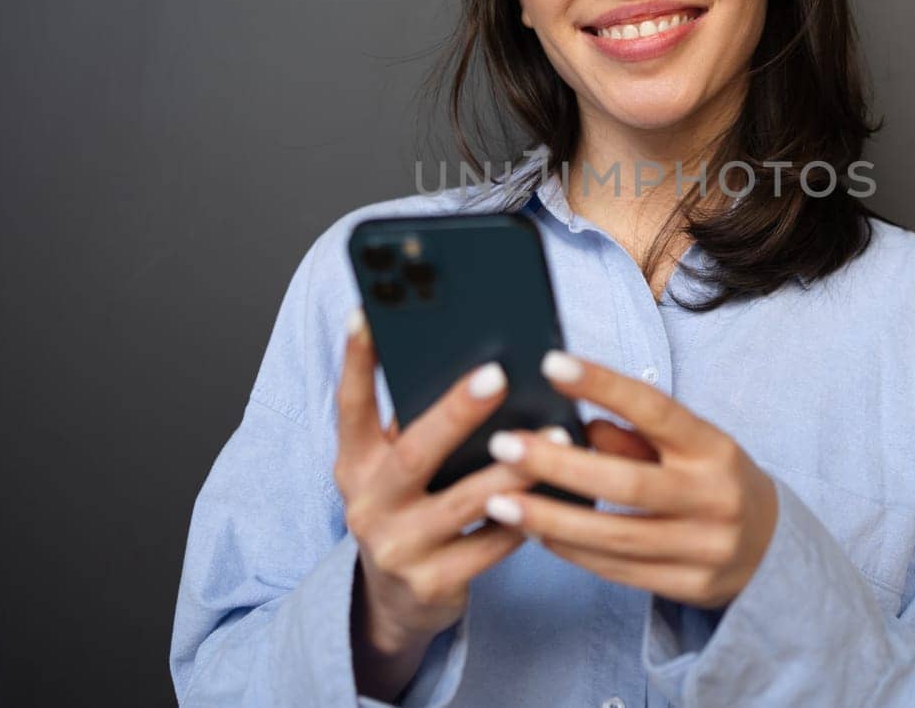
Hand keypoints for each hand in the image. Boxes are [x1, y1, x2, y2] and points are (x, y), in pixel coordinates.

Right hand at [334, 309, 565, 670]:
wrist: (395, 602)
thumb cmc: (410, 509)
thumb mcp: (395, 470)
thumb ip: (419, 427)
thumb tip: (479, 365)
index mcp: (355, 464)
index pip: (350, 405)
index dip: (356, 360)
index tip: (367, 311)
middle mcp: (367, 504)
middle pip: (413, 452)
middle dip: (455, 413)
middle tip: (497, 374)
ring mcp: (398, 548)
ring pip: (464, 502)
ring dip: (515, 468)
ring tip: (558, 434)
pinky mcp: (433, 584)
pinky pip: (493, 545)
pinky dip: (530, 515)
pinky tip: (564, 490)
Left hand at [479, 350, 778, 610]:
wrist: (769, 549)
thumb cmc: (711, 479)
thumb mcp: (688, 446)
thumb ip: (635, 434)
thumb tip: (574, 423)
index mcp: (715, 448)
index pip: (656, 410)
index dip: (604, 385)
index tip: (553, 365)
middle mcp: (714, 497)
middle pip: (627, 482)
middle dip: (558, 464)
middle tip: (503, 445)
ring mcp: (703, 548)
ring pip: (615, 536)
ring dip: (550, 518)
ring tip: (499, 499)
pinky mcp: (688, 586)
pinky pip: (616, 570)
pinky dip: (569, 549)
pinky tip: (533, 531)